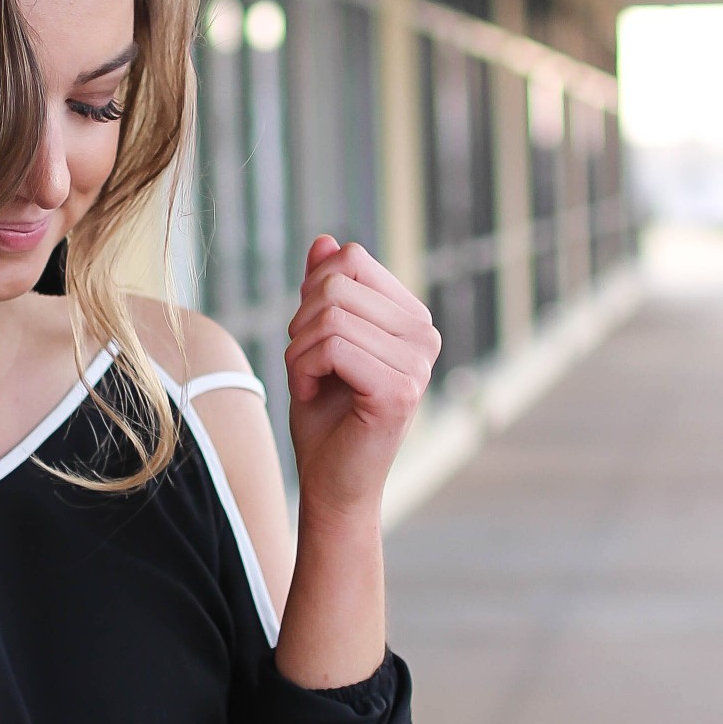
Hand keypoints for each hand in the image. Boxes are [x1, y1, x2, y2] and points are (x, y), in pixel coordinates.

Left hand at [284, 238, 439, 522]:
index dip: (312, 295)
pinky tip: (309, 396)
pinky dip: (302, 370)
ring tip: (309, 384)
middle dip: (300, 325)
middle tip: (305, 367)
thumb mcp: (316, 341)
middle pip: (336, 284)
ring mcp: (418, 363)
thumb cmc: (325, 417)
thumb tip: (326, 240)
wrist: (330, 483)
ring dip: (298, 352)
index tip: (312, 342)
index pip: (351, 260)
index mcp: (411, 318)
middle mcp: (425, 335)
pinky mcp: (400, 389)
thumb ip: (323, 292)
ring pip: (329, 315)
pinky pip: (332, 347)